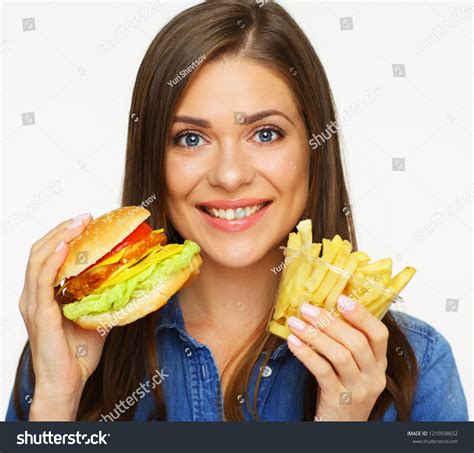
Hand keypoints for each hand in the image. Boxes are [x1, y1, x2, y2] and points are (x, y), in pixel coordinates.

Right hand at [19, 213, 108, 419]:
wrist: (67, 382)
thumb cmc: (78, 353)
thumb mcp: (95, 317)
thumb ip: (103, 299)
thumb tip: (127, 283)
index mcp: (44, 294)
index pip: (48, 255)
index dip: (64, 235)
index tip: (86, 222)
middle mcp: (34, 295)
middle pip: (41, 250)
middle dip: (62, 229)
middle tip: (86, 217)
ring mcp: (33, 303)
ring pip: (38, 259)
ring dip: (59, 237)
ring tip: (78, 224)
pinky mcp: (39, 314)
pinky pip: (42, 281)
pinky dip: (52, 260)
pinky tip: (64, 246)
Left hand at [286, 295, 387, 420]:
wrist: (341, 428)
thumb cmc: (343, 389)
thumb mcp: (353, 368)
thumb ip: (346, 343)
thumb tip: (324, 308)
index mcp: (379, 363)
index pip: (379, 334)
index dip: (361, 314)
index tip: (341, 298)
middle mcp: (373, 375)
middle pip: (356, 342)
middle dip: (330, 321)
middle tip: (307, 308)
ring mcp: (358, 389)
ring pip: (340, 355)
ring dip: (315, 335)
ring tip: (294, 322)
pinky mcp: (339, 400)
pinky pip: (322, 371)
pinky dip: (306, 354)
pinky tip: (293, 342)